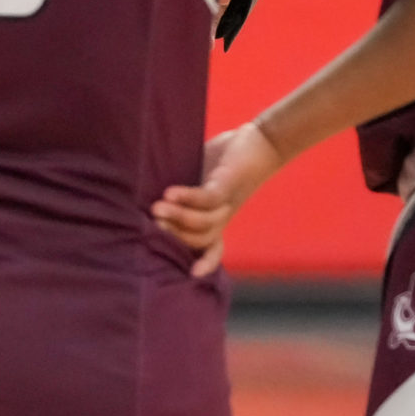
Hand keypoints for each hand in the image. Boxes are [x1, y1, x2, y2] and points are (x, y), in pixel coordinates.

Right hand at [151, 122, 287, 275]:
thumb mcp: (205, 175)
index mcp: (218, 216)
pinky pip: (206, 198)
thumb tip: (151, 189)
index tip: (192, 275)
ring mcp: (226, 202)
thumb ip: (185, 186)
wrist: (264, 141)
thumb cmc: (230, 158)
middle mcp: (223, 214)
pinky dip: (187, 197)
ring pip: (203, 223)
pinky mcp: (227, 184)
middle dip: (175, 237)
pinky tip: (170, 192)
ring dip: (178, 218)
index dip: (206, 263)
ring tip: (155, 209)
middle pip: (201, 240)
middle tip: (150, 227)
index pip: (213, 247)